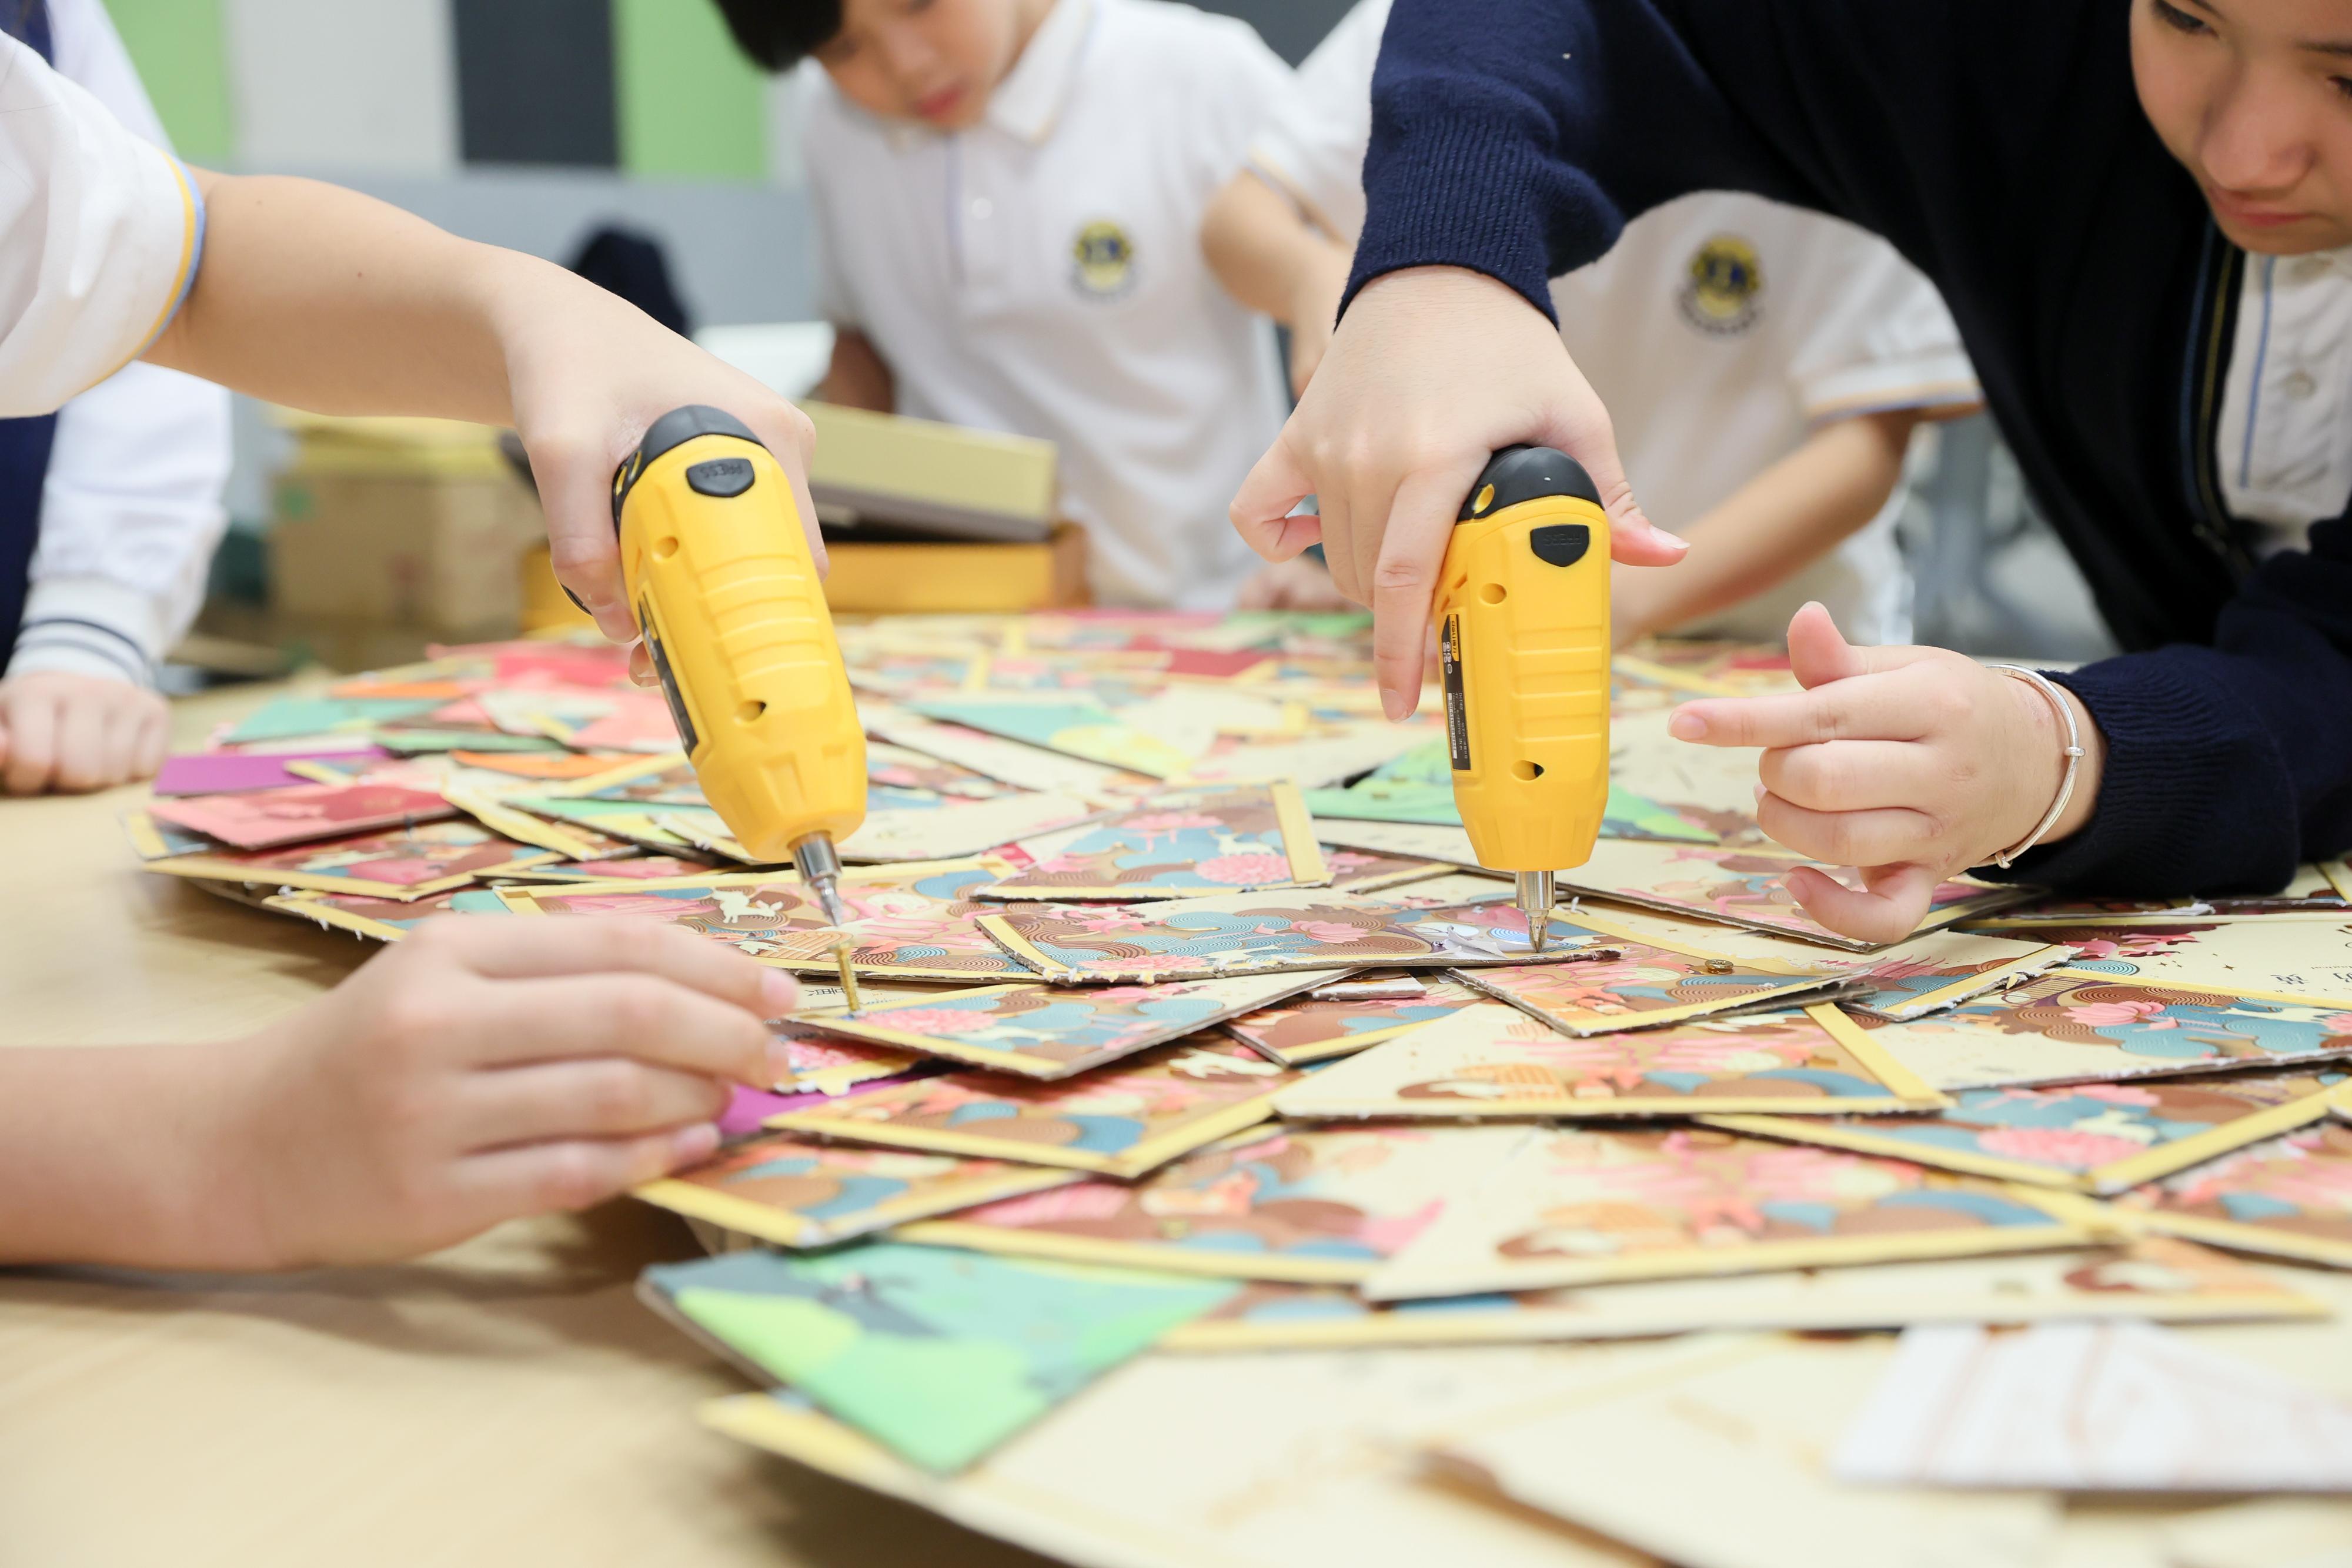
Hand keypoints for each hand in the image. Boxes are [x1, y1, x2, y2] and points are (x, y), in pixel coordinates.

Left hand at [0, 671, 168, 793]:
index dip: (27, 779)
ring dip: (100, 780)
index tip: (27, 768)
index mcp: (37, 692)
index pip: (35, 760)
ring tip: (88, 759)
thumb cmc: (31, 717)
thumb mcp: (1, 726)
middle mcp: (87, 689)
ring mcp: (128, 698)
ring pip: (116, 775)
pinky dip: (132, 773)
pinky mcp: (157, 710)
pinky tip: (117, 754)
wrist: (76, 680)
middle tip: (60, 767)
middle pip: (82, 772)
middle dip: (67, 782)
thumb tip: (4, 751)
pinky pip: (149, 769)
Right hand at [218, 917, 798, 1266]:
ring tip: (733, 1096)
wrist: (240, 1142)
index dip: (717, 965)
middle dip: (727, 1033)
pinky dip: (649, 1156)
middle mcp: (439, 1025)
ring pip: (611, 1094)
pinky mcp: (434, 1196)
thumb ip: (558, 970)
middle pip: (629, 1014)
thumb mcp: (445, 976)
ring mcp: (434, 1114)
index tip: (778, 990)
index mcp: (451, 952)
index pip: (619, 943)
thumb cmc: (368, 1051)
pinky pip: (574, 1171)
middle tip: (776, 1051)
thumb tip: (707, 985)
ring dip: (697, 1095)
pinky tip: (689, 1144)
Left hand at [489, 262, 823, 643]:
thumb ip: (580, 540)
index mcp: (768, 435)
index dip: (761, 612)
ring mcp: (758, 461)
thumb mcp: (559, 450)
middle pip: (773, 564)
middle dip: (718, 616)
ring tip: (633, 631)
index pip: (797, 554)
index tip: (712, 653)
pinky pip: (724, 539)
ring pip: (745, 557)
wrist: (558, 330)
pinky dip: (685, 571)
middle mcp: (778, 448)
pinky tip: (640, 588)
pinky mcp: (730, 473)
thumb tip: (618, 624)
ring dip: (696, 599)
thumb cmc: (567, 369)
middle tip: (652, 658)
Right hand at [1231, 266, 1687, 719]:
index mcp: (1435, 456)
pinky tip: (1318, 540)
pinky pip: (1258, 511)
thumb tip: (1666, 554)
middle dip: (1404, 619)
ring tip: (1413, 570)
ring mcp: (1323, 445)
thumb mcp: (1573, 411)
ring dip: (1370, 586)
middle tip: (1441, 619)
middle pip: (1372, 582)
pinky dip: (1280, 539)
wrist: (1438, 267)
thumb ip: (1609, 492)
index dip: (1402, 653)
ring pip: (1334, 558)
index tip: (1407, 702)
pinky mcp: (1295, 433)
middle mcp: (1368, 454)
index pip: (1407, 580)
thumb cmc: (1507, 344)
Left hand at [1668, 604, 2104, 942]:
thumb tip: (1803, 618)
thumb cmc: (1949, 705)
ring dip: (1783, 821)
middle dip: (1775, 769)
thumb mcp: (1905, 668)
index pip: (1821, 716)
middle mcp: (1941, 771)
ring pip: (1838, 840)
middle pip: (1822, 781)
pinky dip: (1831, 909)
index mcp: (1932, 703)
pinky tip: (1796, 879)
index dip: (1744, 721)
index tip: (1686, 721)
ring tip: (1784, 798)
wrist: (2037, 762)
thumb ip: (1840, 660)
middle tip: (1780, 759)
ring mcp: (1939, 832)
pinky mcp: (1933, 878)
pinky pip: (1884, 917)